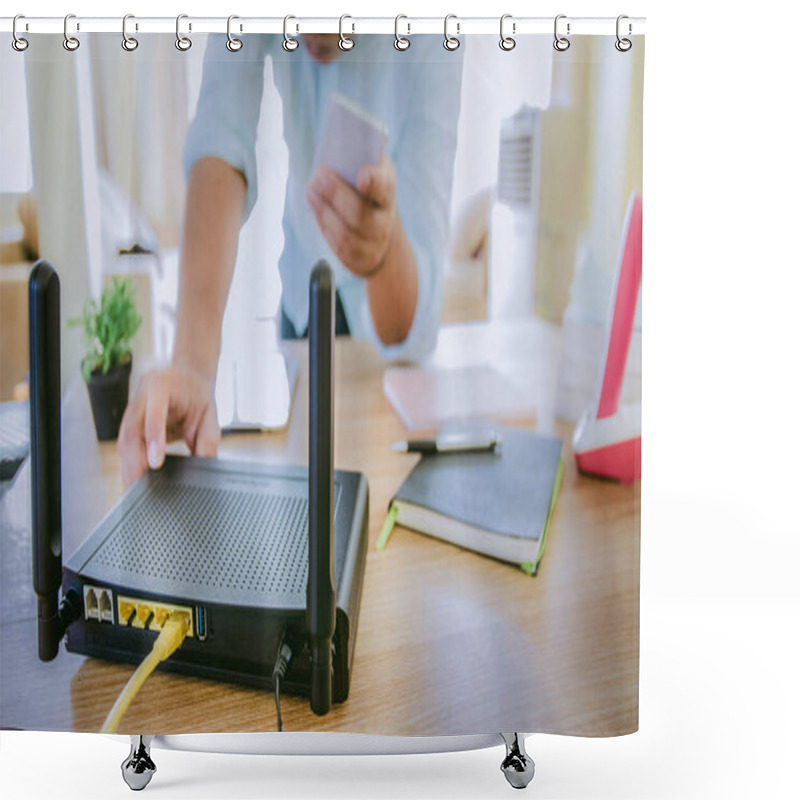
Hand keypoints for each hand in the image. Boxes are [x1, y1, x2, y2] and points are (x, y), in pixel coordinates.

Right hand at [117, 364, 219, 486]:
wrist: (186, 376)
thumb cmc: (197, 393)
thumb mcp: (209, 414)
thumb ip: (207, 439)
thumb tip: (205, 466)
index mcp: (161, 385)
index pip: (154, 414)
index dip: (153, 439)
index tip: (155, 463)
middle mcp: (140, 395)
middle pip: (132, 431)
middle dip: (134, 461)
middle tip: (139, 487)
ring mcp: (131, 407)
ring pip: (124, 440)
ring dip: (128, 466)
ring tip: (135, 489)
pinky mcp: (129, 420)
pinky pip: (126, 444)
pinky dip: (129, 463)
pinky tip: (134, 479)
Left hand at [306, 152, 397, 276]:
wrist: (383, 234)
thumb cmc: (372, 194)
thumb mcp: (375, 172)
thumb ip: (365, 157)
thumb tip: (349, 135)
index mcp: (388, 195)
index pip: (384, 189)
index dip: (374, 183)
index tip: (362, 175)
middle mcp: (383, 222)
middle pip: (359, 214)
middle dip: (336, 194)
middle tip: (319, 174)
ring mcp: (372, 244)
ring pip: (346, 233)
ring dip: (325, 210)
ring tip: (312, 188)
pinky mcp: (360, 259)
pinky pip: (339, 246)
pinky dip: (324, 224)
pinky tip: (314, 204)